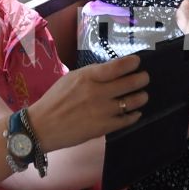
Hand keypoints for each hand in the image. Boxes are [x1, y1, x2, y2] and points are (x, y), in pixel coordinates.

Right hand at [25, 56, 149, 150]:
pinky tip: (136, 113)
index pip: (117, 66)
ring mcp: (102, 110)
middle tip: (145, 78)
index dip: (132, 63)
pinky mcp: (103, 127)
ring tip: (143, 96)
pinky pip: (126, 120)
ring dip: (141, 97)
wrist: (42, 126)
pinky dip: (134, 116)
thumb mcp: (70, 79)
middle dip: (142, 79)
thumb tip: (110, 72)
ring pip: (132, 102)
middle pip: (130, 83)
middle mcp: (98, 92)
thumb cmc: (54, 100)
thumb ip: (90, 75)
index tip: (137, 62)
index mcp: (87, 77)